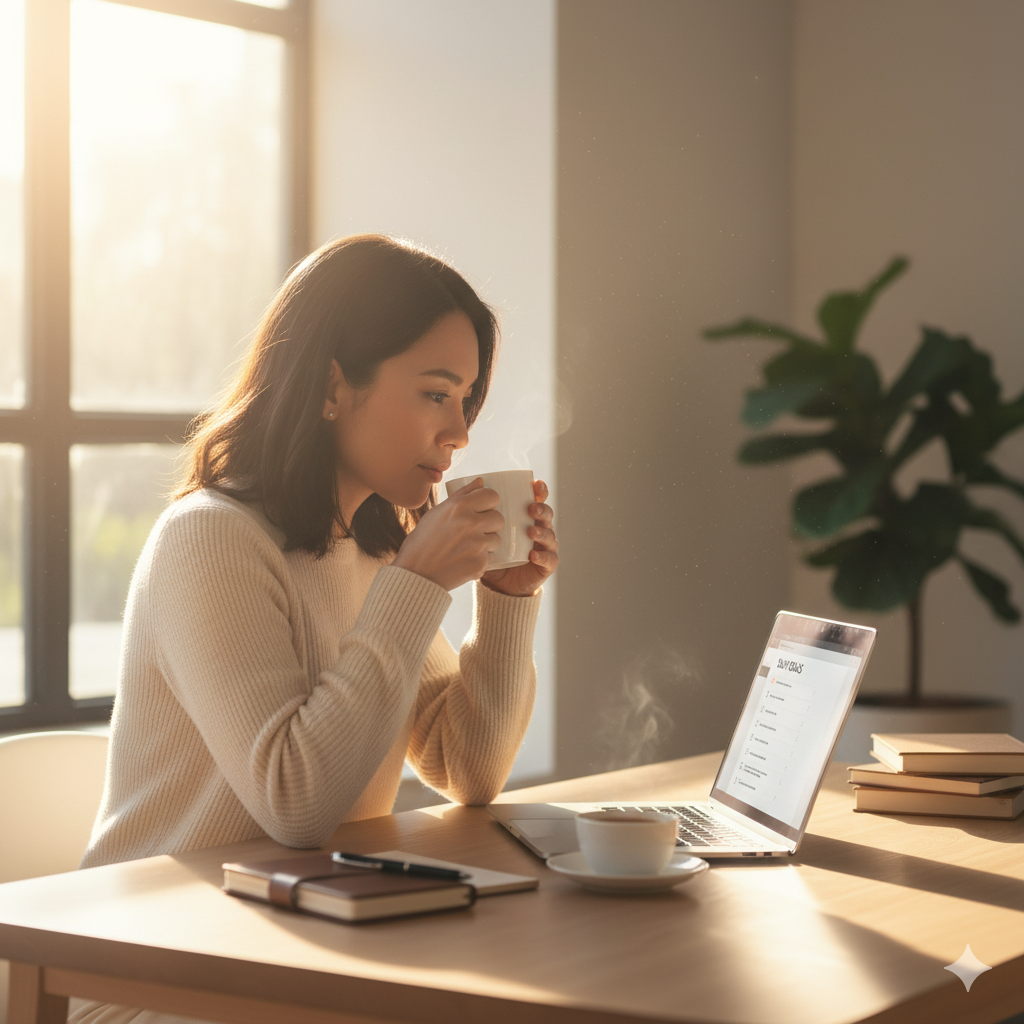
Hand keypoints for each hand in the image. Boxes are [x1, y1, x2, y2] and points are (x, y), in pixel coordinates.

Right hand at [392, 479, 502, 590]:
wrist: (415, 575)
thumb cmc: (423, 542)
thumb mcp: (437, 513)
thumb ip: (461, 495)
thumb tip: (480, 481)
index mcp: (459, 507)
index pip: (492, 496)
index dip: (488, 502)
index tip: (482, 509)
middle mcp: (470, 523)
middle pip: (498, 518)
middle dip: (489, 524)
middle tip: (473, 531)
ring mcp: (477, 545)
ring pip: (496, 539)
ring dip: (486, 543)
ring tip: (466, 548)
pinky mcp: (480, 564)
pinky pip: (491, 558)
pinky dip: (481, 560)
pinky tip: (464, 561)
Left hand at [481, 479, 557, 596]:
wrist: (496, 583)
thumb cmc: (491, 552)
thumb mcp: (483, 530)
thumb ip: (480, 508)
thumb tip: (476, 481)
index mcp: (527, 518)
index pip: (538, 500)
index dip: (540, 491)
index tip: (535, 485)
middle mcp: (539, 530)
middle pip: (547, 515)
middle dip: (542, 510)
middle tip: (531, 509)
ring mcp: (544, 548)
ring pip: (551, 536)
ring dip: (543, 532)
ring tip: (531, 532)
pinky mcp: (546, 566)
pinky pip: (550, 560)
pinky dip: (544, 556)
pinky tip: (533, 555)